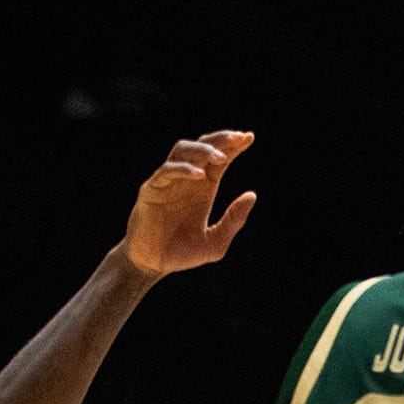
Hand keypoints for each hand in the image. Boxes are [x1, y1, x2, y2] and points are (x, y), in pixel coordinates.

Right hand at [121, 131, 257, 277]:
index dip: (233, 146)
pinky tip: (200, 175)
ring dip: (203, 149)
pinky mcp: (151, 190)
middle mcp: (186, 180)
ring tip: (222, 157)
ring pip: (183, 151)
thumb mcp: (216, 241)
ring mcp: (168, 182)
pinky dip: (183, 170)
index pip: (219, 159)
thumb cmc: (182, 253)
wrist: (153, 265)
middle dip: (220, 139)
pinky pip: (166, 172)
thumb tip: (252, 195)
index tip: (249, 137)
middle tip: (238, 137)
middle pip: (202, 147)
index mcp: (203, 188)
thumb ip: (234, 220)